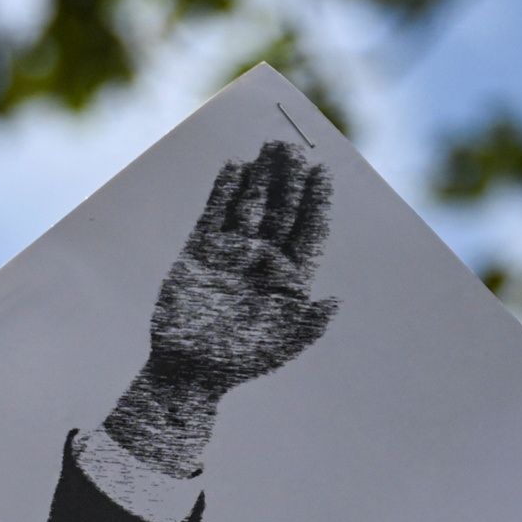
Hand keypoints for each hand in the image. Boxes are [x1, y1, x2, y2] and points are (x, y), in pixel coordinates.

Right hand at [102, 140, 337, 473]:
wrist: (186, 373)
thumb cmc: (237, 366)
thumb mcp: (280, 348)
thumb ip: (308, 325)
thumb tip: (335, 301)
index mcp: (289, 279)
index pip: (307, 232)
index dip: (316, 202)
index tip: (322, 172)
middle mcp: (262, 261)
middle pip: (280, 211)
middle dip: (288, 180)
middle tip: (292, 148)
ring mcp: (231, 254)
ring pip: (250, 207)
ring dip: (260, 178)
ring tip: (269, 148)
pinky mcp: (200, 252)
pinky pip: (214, 215)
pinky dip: (223, 192)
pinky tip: (234, 167)